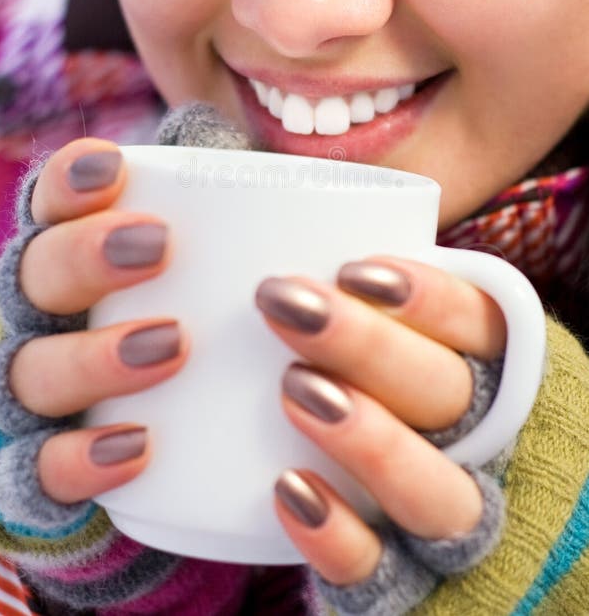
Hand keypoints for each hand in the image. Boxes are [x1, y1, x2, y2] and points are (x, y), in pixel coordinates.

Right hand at [0, 138, 188, 505]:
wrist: (200, 423)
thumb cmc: (202, 305)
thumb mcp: (214, 242)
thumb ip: (207, 186)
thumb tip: (203, 127)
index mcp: (72, 252)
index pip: (50, 204)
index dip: (68, 182)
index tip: (114, 167)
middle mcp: (40, 317)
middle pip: (32, 277)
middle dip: (84, 256)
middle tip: (156, 245)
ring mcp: (37, 394)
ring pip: (28, 372)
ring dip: (91, 357)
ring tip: (172, 344)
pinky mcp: (49, 469)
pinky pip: (38, 472)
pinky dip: (77, 459)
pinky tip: (136, 444)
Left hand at [256, 258, 506, 584]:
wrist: (468, 534)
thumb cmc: (423, 402)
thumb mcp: (427, 341)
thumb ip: (377, 291)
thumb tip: (285, 205)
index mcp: (499, 373)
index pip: (480, 326)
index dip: (428, 298)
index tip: (354, 271)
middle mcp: (493, 445)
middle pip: (449, 393)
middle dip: (368, 346)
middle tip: (284, 303)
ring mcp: (461, 521)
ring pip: (437, 490)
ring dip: (370, 439)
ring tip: (295, 389)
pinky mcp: (417, 585)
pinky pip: (388, 571)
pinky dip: (342, 536)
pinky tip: (289, 490)